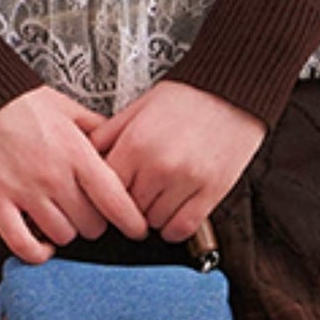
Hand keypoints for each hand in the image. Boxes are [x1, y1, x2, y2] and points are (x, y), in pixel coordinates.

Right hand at [0, 85, 153, 262]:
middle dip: (94, 222)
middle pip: (91, 224)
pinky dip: (37, 252)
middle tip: (87, 213)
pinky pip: (22, 244)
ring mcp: (23, 192)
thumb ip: (97, 129)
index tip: (137, 229)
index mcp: (76, 153)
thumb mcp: (68, 108)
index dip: (132, 221)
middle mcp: (53, 176)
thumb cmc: (20, 103)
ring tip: (61, 219)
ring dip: (66, 232)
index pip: (115, 200)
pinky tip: (42, 245)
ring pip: (62, 236)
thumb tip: (119, 145)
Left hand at [83, 78, 266, 242]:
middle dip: (131, 203)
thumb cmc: (188, 98)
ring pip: (153, 222)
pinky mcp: (211, 192)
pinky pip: (182, 228)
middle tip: (140, 189)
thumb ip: (110, 134)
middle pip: (128, 209)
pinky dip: (174, 227)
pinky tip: (175, 210)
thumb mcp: (139, 106)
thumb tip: (86, 156)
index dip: (107, 192)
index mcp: (136, 143)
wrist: (233, 92)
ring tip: (160, 195)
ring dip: (153, 214)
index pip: (105, 189)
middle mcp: (159, 166)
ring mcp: (186, 181)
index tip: (113, 191)